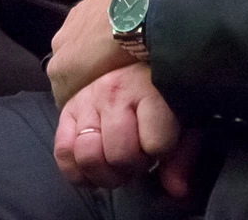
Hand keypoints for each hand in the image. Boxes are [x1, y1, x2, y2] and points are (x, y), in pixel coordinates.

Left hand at [47, 0, 158, 104]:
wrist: (140, 9)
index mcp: (84, 11)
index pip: (83, 38)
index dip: (96, 51)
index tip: (111, 61)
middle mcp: (66, 30)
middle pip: (72, 58)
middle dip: (86, 71)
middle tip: (108, 84)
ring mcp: (62, 51)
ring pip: (68, 78)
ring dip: (82, 88)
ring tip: (103, 102)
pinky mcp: (64, 72)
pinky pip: (68, 94)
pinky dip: (80, 101)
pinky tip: (98, 108)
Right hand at [53, 64, 198, 196]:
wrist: (136, 57)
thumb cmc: (163, 92)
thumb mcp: (185, 116)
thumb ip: (183, 153)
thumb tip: (177, 189)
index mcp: (149, 89)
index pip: (155, 143)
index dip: (161, 152)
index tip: (162, 143)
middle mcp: (114, 92)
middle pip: (119, 154)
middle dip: (133, 166)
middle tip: (139, 157)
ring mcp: (88, 100)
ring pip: (88, 155)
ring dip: (105, 171)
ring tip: (117, 162)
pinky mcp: (68, 110)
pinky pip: (63, 152)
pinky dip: (77, 170)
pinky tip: (94, 168)